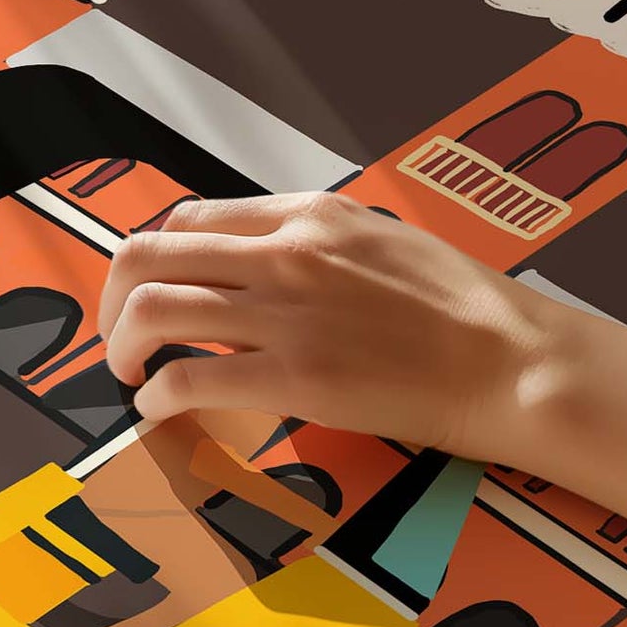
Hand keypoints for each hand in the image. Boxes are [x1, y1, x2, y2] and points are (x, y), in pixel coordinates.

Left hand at [97, 193, 566, 453]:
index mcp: (308, 213)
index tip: (151, 291)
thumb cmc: (463, 310)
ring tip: (132, 374)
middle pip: (148, 254)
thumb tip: (266, 265)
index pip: (190, 218)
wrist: (512, 360)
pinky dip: (156, 398)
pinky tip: (160, 413)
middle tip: (119, 336)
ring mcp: (285, 313)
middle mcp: (285, 251)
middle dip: (114, 298)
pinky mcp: (293, 377)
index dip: (154, 258)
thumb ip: (317, 245)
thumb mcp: (383, 240)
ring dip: (123, 346)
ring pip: (152, 310)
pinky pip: (187, 379)